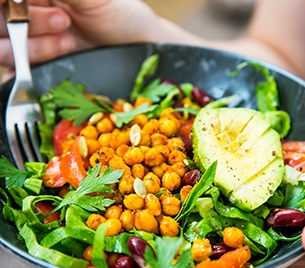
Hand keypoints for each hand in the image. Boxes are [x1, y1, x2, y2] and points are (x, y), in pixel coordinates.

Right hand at [0, 0, 159, 66]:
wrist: (139, 49)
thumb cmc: (121, 14)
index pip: (5, 0)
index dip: (8, 6)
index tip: (22, 7)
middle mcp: (27, 13)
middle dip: (28, 22)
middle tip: (63, 21)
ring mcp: (31, 41)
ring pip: (3, 47)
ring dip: (34, 46)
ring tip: (69, 42)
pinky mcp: (39, 66)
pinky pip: (15, 71)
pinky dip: (24, 71)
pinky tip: (53, 61)